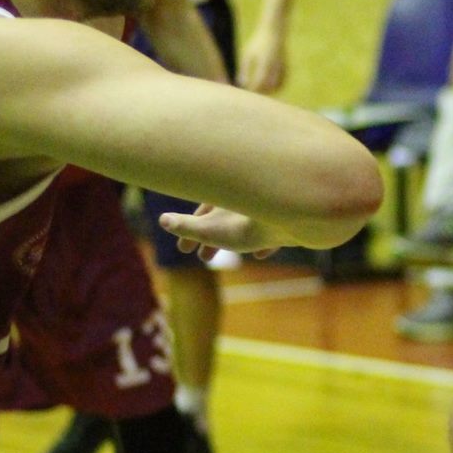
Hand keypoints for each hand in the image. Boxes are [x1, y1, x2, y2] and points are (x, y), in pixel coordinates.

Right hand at [157, 203, 281, 259]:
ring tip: (231, 256)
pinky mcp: (286, 217)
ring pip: (246, 221)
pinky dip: (263, 240)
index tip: (183, 250)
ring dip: (235, 238)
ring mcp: (266, 206)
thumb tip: (161, 220)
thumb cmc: (246, 226)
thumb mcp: (209, 229)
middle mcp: (244, 196)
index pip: (201, 211)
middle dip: (211, 237)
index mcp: (223, 195)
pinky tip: (261, 254)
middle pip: (223, 216)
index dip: (189, 230)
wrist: (291, 221)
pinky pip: (272, 227)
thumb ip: (186, 225)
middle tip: (204, 258)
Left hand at [237, 21, 287, 93]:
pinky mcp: (287, 66)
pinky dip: (278, 86)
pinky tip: (271, 88)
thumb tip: (242, 84)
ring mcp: (282, 66)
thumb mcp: (248, 54)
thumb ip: (244, 70)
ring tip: (262, 93)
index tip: (247, 92)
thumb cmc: (257, 43)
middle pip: (269, 86)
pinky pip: (284, 80)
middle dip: (261, 92)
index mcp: (264, 63)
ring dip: (271, 91)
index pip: (259, 82)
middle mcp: (275, 66)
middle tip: (253, 95)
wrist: (274, 32)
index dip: (253, 89)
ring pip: (278, 85)